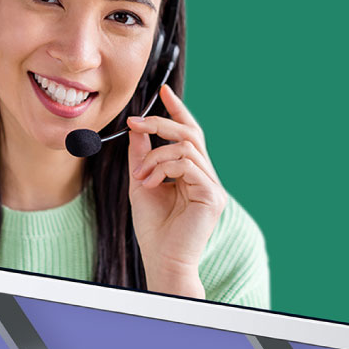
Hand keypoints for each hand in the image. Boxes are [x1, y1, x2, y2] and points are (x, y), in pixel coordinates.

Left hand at [125, 85, 226, 298]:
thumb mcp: (141, 181)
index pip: (188, 133)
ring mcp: (213, 185)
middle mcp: (206, 175)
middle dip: (161, 121)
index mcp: (192, 172)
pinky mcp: (213, 195)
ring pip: (186, 147)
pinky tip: (150, 183)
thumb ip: (142, 155)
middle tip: (135, 121)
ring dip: (155, 156)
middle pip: (190, 133)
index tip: (162, 90)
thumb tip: (137, 128)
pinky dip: (163, 168)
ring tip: (140, 176)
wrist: (161, 258)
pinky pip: (187, 164)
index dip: (178, 110)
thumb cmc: (153, 226)